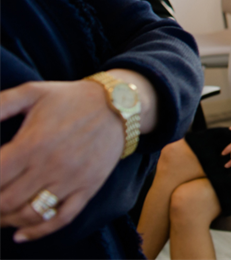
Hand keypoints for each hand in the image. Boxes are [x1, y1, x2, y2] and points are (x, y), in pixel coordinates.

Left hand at [0, 81, 125, 242]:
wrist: (120, 105)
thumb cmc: (71, 98)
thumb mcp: (33, 92)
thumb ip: (1, 104)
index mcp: (33, 143)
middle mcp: (51, 166)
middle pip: (6, 201)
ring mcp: (71, 180)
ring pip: (30, 214)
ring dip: (8, 220)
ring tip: (0, 215)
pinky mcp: (87, 188)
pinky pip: (60, 219)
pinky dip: (37, 232)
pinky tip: (20, 235)